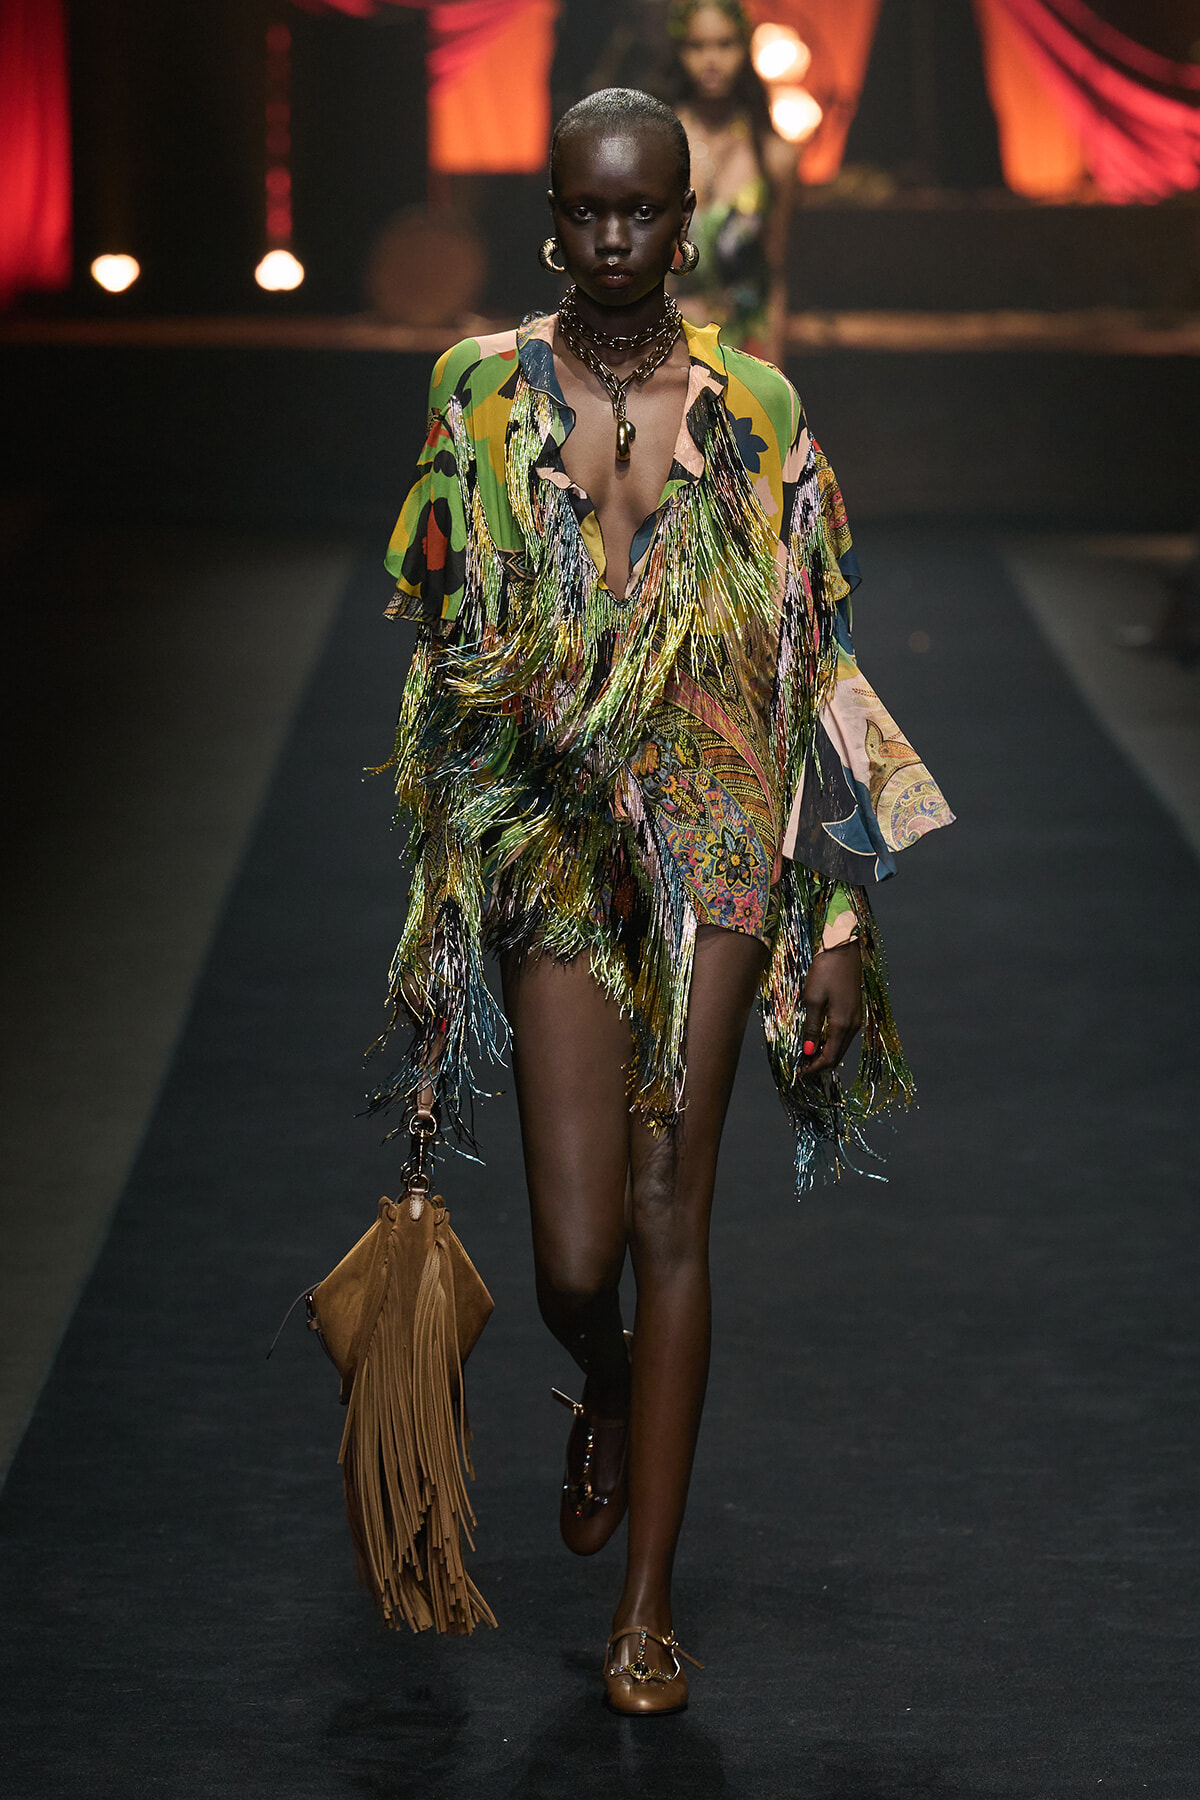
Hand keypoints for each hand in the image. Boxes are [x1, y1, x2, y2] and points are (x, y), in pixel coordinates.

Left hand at [801, 941, 862, 1073]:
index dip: (814, 1068)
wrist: (843, 948)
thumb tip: (808, 1052)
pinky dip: (830, 1041)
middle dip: (819, 1063)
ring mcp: (856, 1018)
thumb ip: (811, 1028)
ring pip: (841, 1045)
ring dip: (825, 1052)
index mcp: (842, 1025)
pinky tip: (817, 1038)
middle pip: (837, 1055)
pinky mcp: (855, 1010)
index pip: (829, 1058)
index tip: (799, 1073)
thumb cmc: (825, 971)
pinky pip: (843, 1034)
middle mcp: (853, 1025)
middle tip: (800, 1066)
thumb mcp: (813, 1000)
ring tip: (806, 1053)